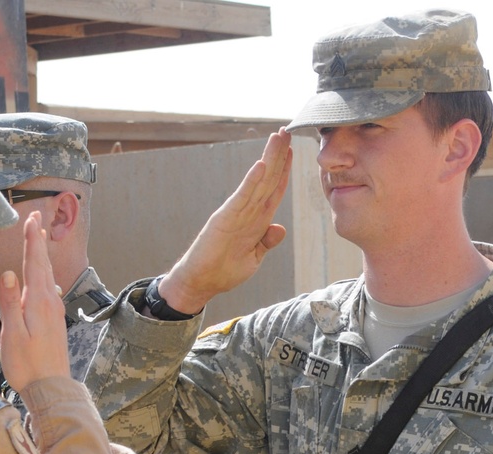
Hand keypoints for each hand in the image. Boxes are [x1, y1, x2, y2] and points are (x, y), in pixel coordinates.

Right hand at [0, 212, 68, 387]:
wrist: (52, 388)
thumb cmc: (27, 365)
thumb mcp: (13, 334)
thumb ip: (10, 303)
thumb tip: (8, 273)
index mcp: (37, 301)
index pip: (34, 263)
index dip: (32, 239)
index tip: (31, 217)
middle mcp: (49, 302)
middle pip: (43, 265)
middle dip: (38, 240)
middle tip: (37, 218)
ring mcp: (54, 311)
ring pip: (47, 276)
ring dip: (42, 256)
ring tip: (40, 239)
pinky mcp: (55, 321)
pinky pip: (49, 290)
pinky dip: (45, 275)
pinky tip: (45, 279)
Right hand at [158, 128, 292, 313]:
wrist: (200, 283)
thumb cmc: (224, 271)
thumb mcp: (253, 258)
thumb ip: (266, 242)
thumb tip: (280, 228)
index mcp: (256, 221)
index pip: (273, 190)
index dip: (284, 171)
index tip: (292, 150)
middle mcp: (247, 212)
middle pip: (267, 179)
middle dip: (278, 155)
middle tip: (286, 131)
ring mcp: (235, 213)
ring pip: (257, 182)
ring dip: (269, 159)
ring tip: (277, 138)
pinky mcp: (224, 219)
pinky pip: (241, 198)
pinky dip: (251, 182)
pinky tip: (260, 165)